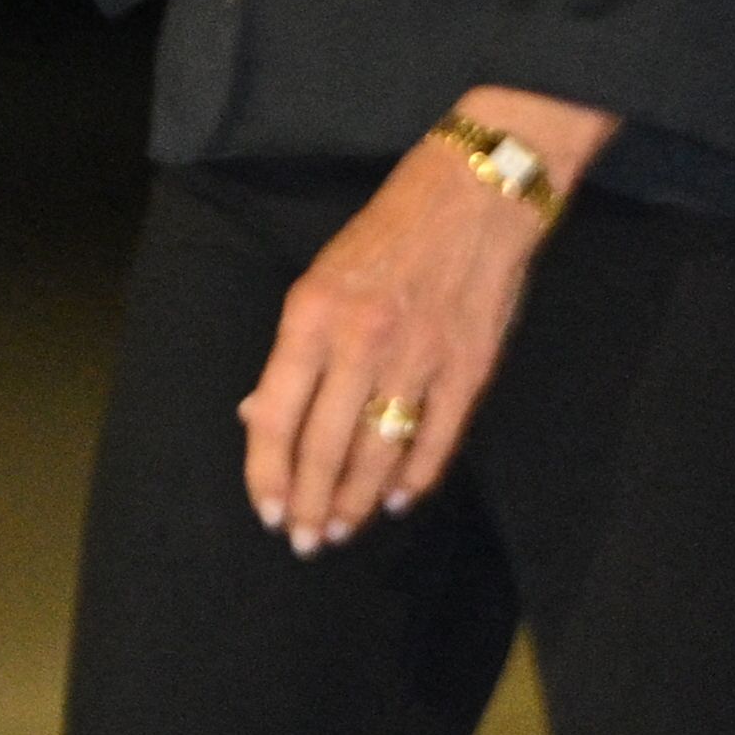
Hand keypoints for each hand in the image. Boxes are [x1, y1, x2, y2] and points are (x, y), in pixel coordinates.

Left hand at [241, 92, 616, 554]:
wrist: (475, 193)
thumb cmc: (387, 231)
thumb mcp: (320, 276)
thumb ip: (294, 351)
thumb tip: (259, 415)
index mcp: (312, 314)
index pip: (277, 415)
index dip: (268, 472)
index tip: (266, 511)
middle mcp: (360, 341)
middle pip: (325, 447)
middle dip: (310, 503)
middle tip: (304, 541)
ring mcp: (418, 358)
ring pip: (378, 453)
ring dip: (356, 501)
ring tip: (341, 530)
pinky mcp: (468, 370)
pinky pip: (436, 441)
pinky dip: (413, 479)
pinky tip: (395, 501)